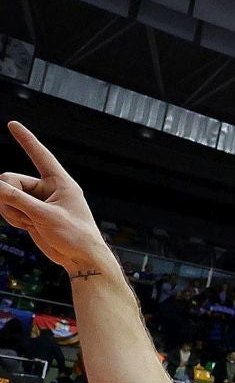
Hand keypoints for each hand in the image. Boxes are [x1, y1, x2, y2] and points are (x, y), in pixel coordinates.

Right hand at [0, 124, 116, 275]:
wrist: (80, 258)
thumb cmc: (74, 235)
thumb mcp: (45, 216)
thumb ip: (17, 200)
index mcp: (60, 182)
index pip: (40, 155)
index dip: (26, 140)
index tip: (12, 124)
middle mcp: (47, 188)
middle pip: (10, 179)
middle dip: (7, 195)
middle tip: (23, 213)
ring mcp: (37, 201)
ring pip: (5, 194)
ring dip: (9, 209)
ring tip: (28, 223)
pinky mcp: (30, 213)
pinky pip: (7, 208)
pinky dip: (11, 217)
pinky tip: (27, 227)